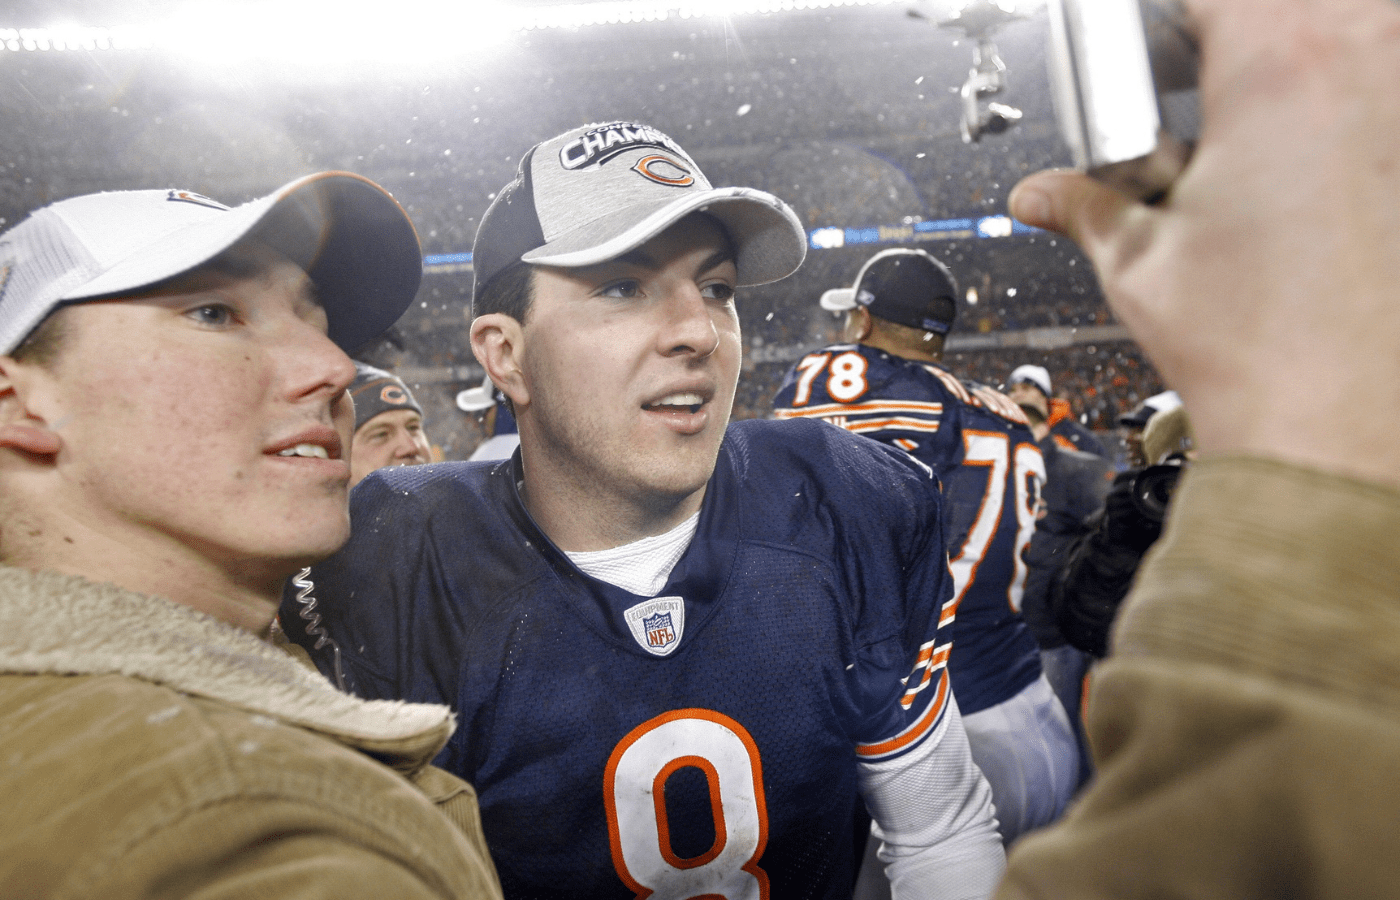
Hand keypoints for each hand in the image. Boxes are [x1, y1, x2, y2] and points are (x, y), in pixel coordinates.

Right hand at [1009, 0, 1399, 488]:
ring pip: (1357, 36)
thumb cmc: (1257, 352)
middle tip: (1197, 84)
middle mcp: (1369, 68)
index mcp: (1281, 71)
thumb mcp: (1138, 262)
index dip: (1174, 17)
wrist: (1336, 431)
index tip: (1155, 42)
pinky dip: (1352, 116)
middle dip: (1238, 36)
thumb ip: (1082, 203)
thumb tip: (1042, 193)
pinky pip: (1381, 98)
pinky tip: (1312, 182)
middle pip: (1292, 6)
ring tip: (1252, 136)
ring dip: (1302, 70)